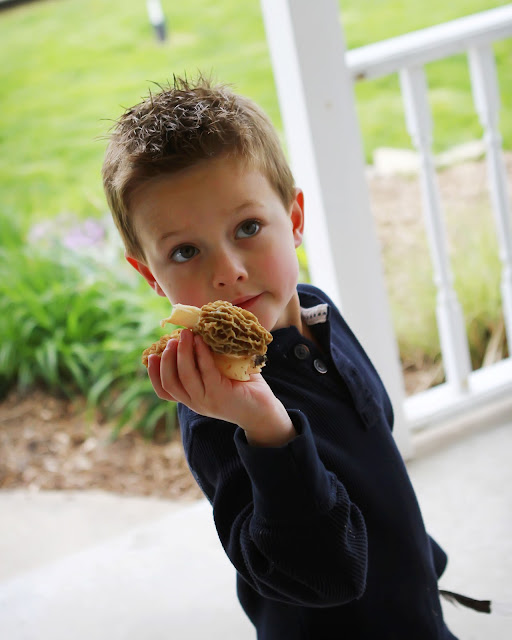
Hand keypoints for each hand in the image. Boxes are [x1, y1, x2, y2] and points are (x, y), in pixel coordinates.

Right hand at [147, 330, 295, 446]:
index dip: (154, 373)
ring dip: (182, 352)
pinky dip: (201, 354)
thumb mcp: (218, 375)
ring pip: (184, 376)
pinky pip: (205, 371)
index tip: (151, 355)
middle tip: (172, 339)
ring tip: (186, 335)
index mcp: (191, 399)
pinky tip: (201, 341)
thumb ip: (205, 361)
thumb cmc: (242, 388)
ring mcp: (206, 401)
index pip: (163, 391)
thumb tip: (196, 331)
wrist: (264, 411)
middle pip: (169, 382)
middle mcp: (195, 403)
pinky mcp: (220, 395)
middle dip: (167, 358)